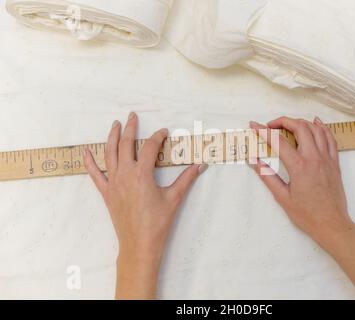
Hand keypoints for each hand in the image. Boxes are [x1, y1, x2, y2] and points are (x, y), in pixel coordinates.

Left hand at [83, 112, 207, 298]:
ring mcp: (113, 183)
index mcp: (141, 174)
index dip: (158, 137)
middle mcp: (125, 174)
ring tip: (114, 125)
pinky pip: (95, 174)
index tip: (164, 133)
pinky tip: (86, 151)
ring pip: (109, 154)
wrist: (139, 244)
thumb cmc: (157, 223)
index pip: (150, 147)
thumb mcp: (174, 198)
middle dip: (130, 128)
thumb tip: (200, 165)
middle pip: (126, 144)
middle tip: (132, 116)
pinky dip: (90, 162)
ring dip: (111, 137)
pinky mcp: (107, 193)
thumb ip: (187, 179)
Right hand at [250, 117, 354, 299]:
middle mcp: (314, 158)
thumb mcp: (282, 197)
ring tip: (288, 124)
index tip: (253, 125)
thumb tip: (254, 160)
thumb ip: (267, 176)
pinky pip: (330, 138)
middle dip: (283, 121)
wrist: (332, 225)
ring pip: (316, 129)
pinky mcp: (335, 162)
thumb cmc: (306, 215)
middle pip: (300, 127)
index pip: (278, 141)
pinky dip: (322, 127)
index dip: (263, 131)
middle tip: (270, 126)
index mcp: (299, 167)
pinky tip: (316, 122)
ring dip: (300, 122)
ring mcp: (327, 158)